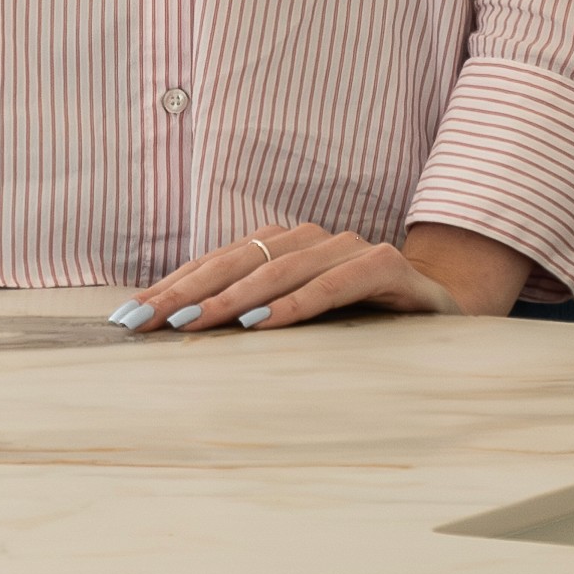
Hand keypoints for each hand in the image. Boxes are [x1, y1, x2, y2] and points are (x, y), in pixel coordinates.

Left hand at [118, 218, 532, 333]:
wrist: (445, 319)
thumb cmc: (360, 325)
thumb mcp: (296, 324)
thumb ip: (248, 319)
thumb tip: (172, 333)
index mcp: (286, 248)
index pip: (217, 262)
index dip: (172, 285)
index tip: (129, 315)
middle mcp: (315, 240)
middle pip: (240, 260)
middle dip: (187, 291)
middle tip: (145, 321)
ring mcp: (353, 250)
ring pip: (283, 266)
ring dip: (235, 296)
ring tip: (194, 323)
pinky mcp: (390, 270)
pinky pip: (341, 282)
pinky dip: (301, 301)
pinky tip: (265, 323)